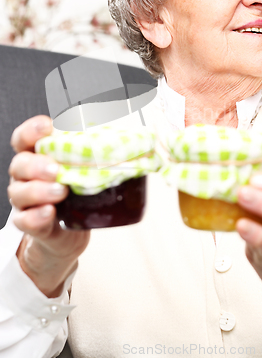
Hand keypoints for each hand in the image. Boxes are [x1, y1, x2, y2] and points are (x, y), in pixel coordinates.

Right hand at [8, 115, 89, 297]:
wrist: (67, 234)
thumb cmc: (77, 194)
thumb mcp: (87, 171)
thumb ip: (102, 155)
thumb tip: (141, 141)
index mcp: (38, 156)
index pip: (25, 138)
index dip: (32, 130)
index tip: (47, 127)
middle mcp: (26, 176)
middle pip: (20, 164)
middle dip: (36, 165)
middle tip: (56, 170)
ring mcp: (24, 200)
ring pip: (19, 192)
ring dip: (39, 191)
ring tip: (60, 192)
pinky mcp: (29, 223)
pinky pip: (25, 220)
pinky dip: (36, 216)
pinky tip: (49, 212)